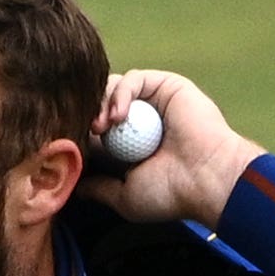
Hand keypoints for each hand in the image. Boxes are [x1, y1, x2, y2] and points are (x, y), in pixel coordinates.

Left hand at [83, 69, 263, 230]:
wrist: (206, 179)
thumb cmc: (171, 193)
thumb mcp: (124, 196)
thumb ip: (99, 189)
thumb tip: (75, 187)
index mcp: (130, 145)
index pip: (94, 130)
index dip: (77, 132)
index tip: (67, 146)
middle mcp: (141, 121)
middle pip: (99, 104)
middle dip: (85, 116)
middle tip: (83, 134)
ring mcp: (153, 103)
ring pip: (112, 88)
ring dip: (99, 104)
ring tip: (100, 128)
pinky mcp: (166, 86)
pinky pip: (133, 79)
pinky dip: (120, 93)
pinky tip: (118, 117)